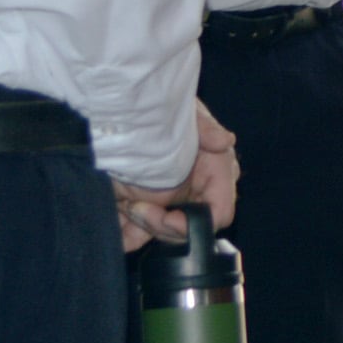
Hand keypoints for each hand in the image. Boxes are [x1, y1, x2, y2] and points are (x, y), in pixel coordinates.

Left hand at [115, 100, 238, 251]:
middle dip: (161, 224)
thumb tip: (225, 141)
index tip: (171, 219)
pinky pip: (136, 232)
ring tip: (124, 205)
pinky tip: (116, 231)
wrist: (128, 109)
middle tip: (135, 207)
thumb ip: (206, 127)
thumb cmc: (166, 108)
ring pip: (160, 232)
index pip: (218, 212)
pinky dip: (127, 235)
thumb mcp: (188, 113)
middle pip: (187, 229)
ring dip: (141, 227)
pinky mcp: (141, 205)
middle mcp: (193, 191)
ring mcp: (167, 201)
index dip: (198, 223)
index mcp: (213, 173)